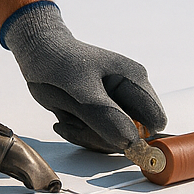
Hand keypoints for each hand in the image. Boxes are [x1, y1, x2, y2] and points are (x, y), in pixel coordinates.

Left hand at [2, 1, 165, 151]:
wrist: (38, 52)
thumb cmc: (59, 61)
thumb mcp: (80, 89)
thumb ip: (106, 115)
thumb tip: (131, 141)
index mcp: (134, 80)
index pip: (154, 121)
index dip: (135, 135)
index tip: (105, 133)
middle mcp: (129, 94)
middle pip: (133, 136)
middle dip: (102, 136)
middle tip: (75, 121)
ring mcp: (116, 105)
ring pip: (114, 140)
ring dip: (88, 136)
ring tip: (67, 117)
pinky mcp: (101, 114)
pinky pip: (99, 138)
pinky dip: (80, 134)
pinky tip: (64, 120)